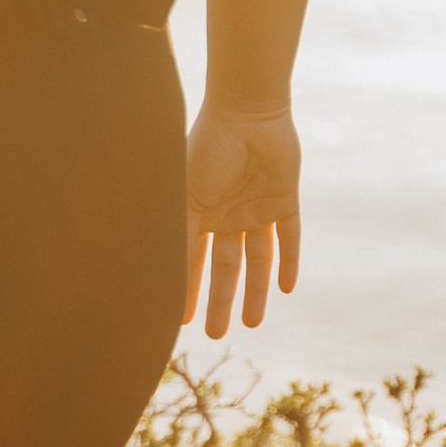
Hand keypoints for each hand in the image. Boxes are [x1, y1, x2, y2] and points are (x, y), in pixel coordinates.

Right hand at [185, 103, 301, 337]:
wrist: (247, 113)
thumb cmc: (207, 148)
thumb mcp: (186, 196)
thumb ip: (177, 233)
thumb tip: (156, 273)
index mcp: (199, 211)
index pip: (191, 259)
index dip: (187, 289)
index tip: (182, 320)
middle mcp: (227, 214)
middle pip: (224, 266)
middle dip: (219, 299)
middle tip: (217, 333)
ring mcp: (256, 208)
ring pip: (257, 259)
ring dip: (256, 290)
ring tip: (252, 322)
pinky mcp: (285, 200)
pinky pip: (289, 237)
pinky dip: (289, 261)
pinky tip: (287, 288)